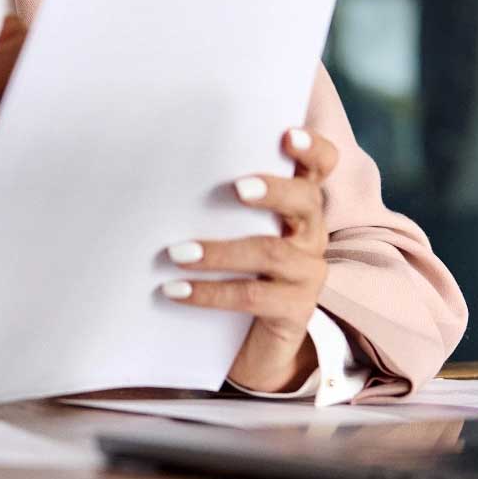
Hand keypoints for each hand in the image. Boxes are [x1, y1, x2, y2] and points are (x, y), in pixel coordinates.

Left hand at [159, 126, 334, 392]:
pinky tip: (174, 290)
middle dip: (274, 191)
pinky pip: (252, 296)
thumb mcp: (229, 228)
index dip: (311, 149)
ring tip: (175, 253)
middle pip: (307, 202)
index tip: (287, 134)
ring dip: (219, 251)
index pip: (320, 166)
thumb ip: (215, 199)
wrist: (248, 343)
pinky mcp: (294, 311)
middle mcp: (310, 234)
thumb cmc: (231, 267)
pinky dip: (209, 292)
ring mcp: (307, 273)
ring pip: (271, 251)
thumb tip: (157, 168)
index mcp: (297, 205)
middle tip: (237, 188)